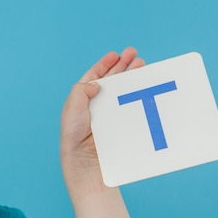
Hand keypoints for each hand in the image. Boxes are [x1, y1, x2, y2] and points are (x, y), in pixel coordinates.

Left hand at [60, 47, 144, 170]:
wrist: (86, 163)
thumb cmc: (74, 137)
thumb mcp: (71, 109)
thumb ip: (80, 91)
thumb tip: (95, 83)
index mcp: (82, 101)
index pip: (93, 78)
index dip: (104, 65)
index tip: (115, 54)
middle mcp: (96, 107)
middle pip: (111, 81)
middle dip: (123, 66)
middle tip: (134, 54)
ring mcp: (110, 116)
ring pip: (123, 92)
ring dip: (132, 77)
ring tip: (142, 65)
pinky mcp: (122, 126)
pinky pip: (132, 108)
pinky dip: (140, 97)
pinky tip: (146, 87)